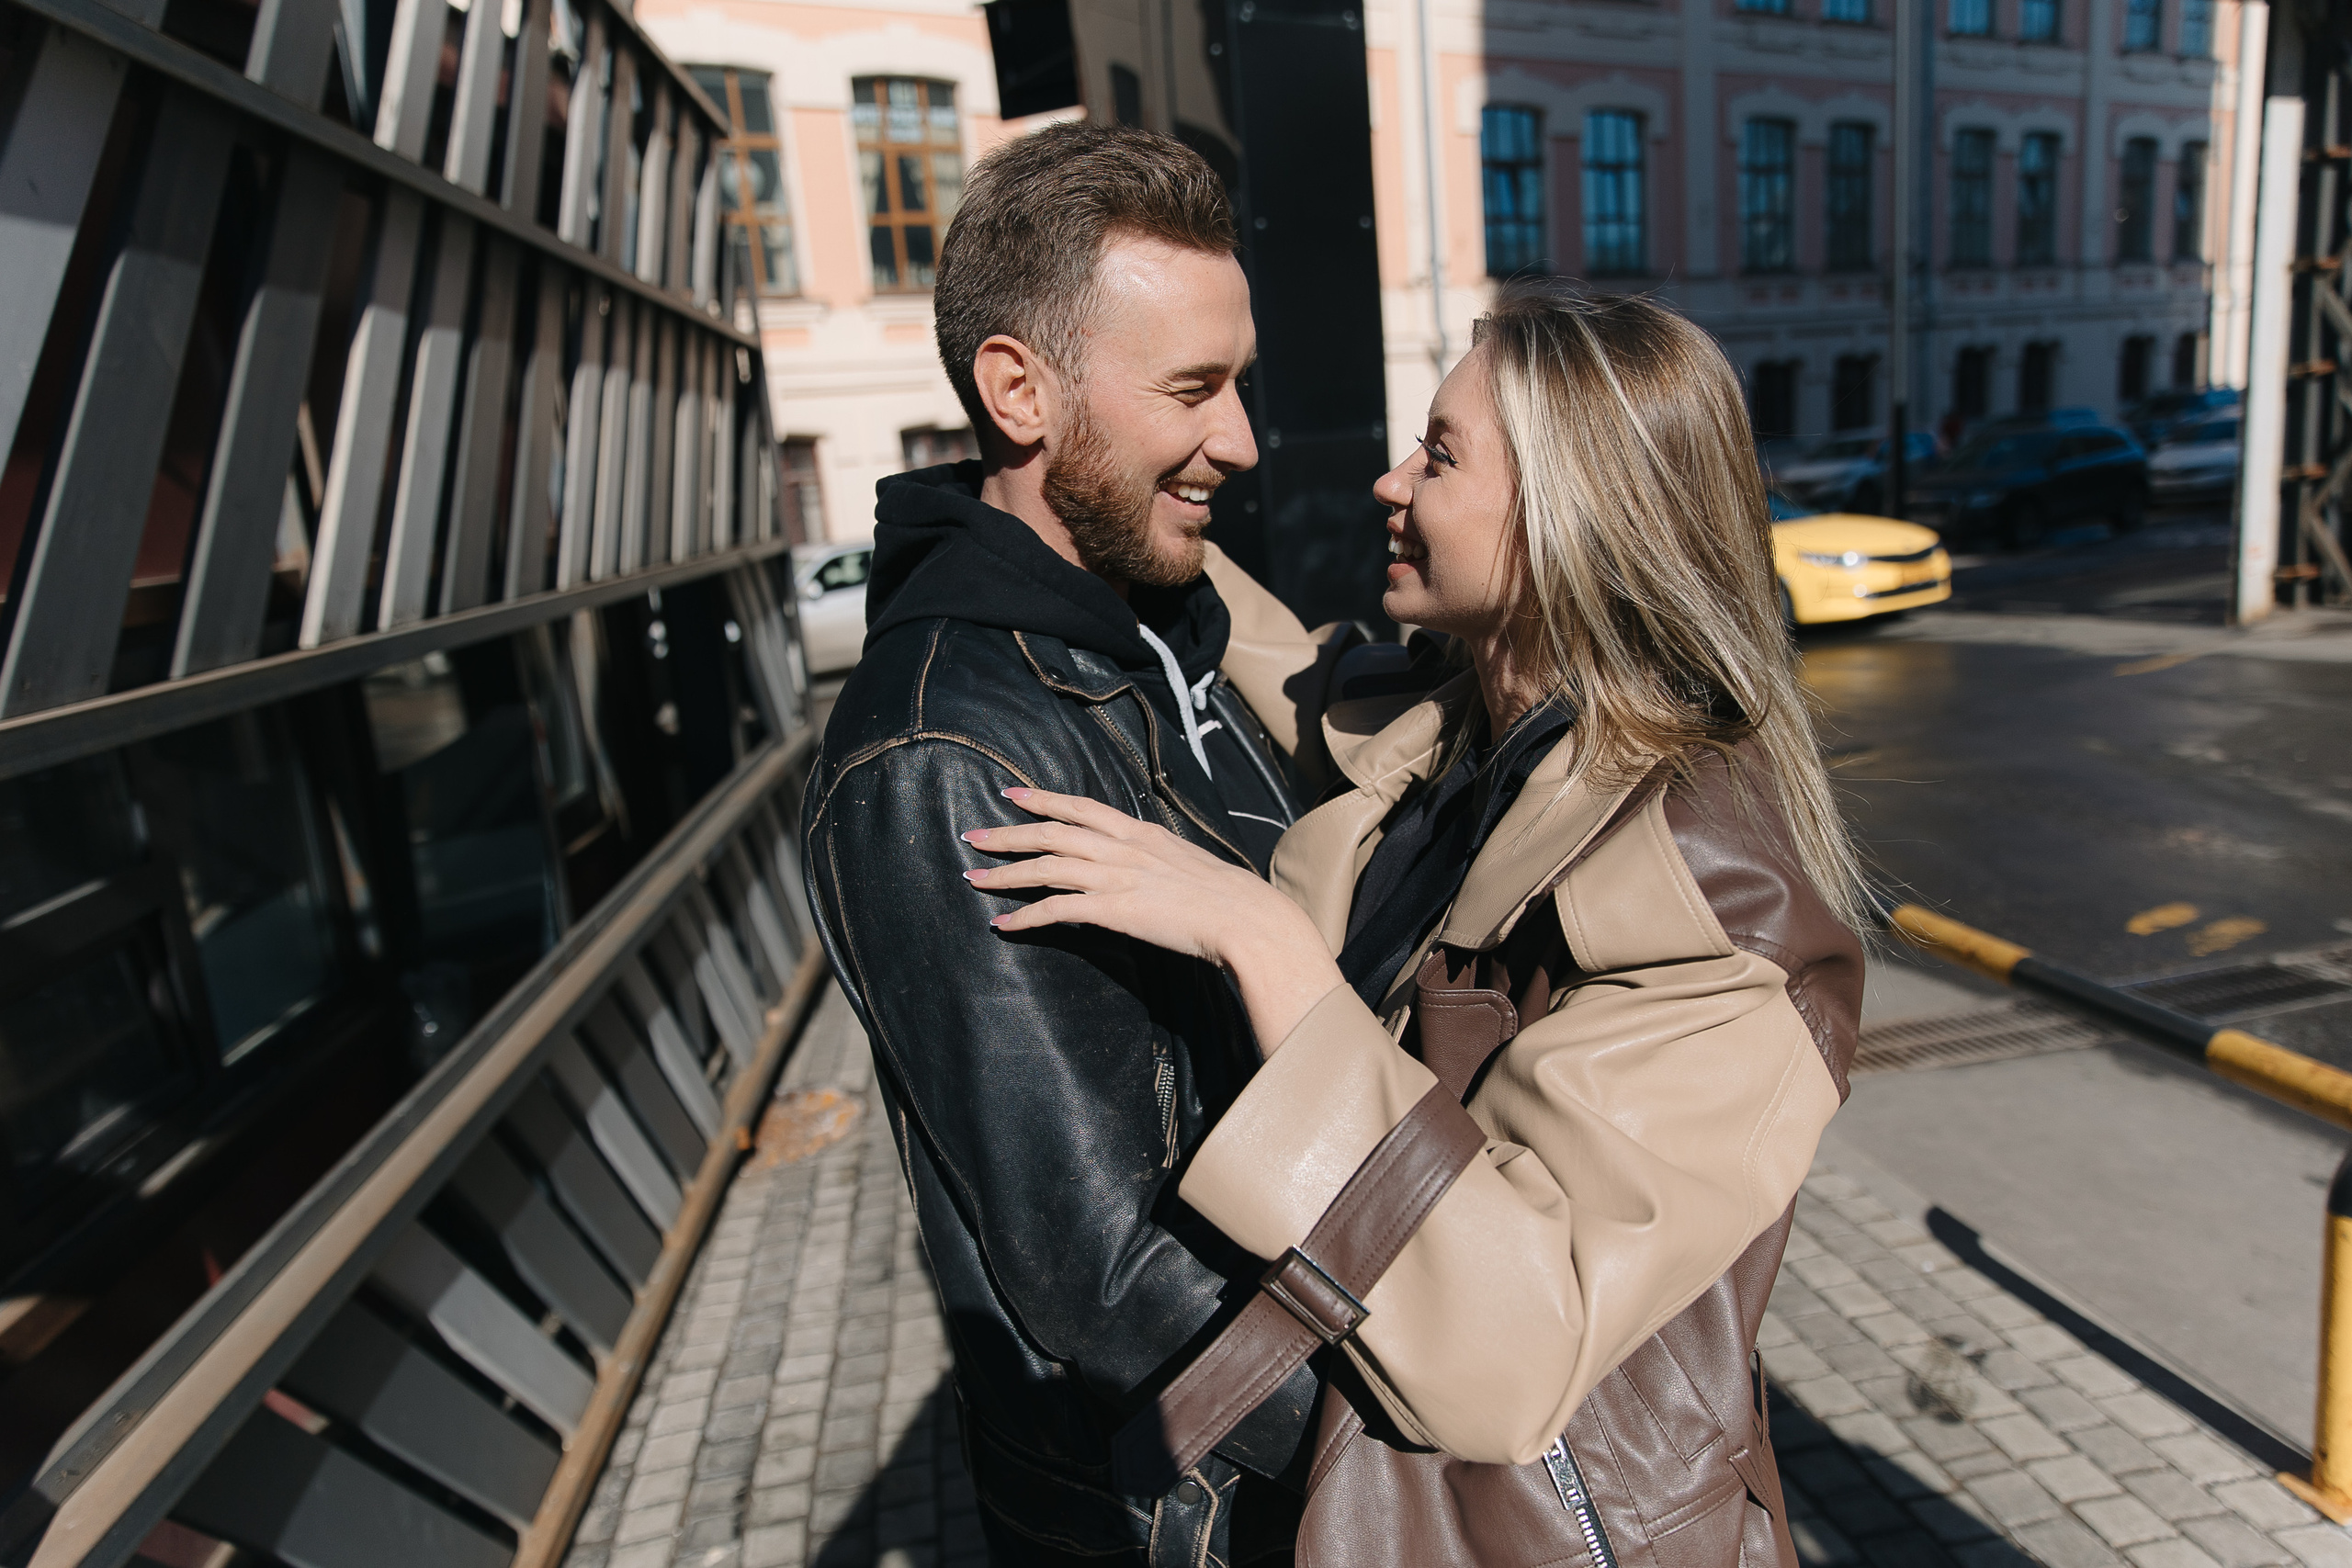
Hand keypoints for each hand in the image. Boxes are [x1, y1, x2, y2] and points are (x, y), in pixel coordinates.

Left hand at [962, 788, 1345, 1051]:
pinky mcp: (1114, 909)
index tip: (1012, 795)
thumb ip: (1154, 858)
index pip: (1080, 807)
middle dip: (1008, 833)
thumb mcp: (1184, 862)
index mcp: (1139, 832)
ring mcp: (1116, 877)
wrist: (1244, 917)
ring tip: (973, 877)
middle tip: (973, 834)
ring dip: (1005, 873)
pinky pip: (1057, 910)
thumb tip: (1139, 865)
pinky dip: (1026, 917)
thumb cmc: (1225, 897)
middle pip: (1051, 832)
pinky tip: (1004, 924)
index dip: (1043, 799)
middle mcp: (1122, 847)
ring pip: (1046, 867)